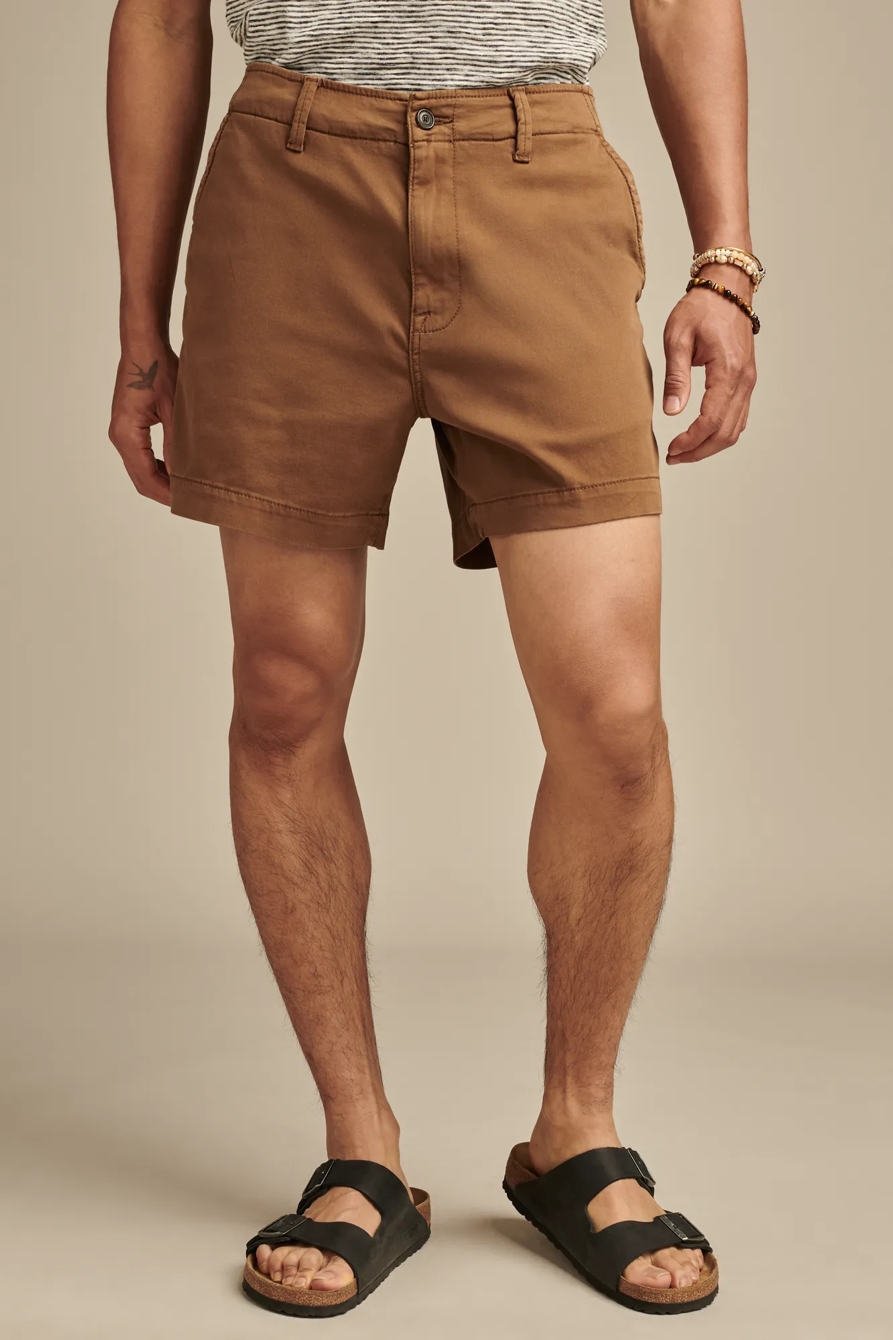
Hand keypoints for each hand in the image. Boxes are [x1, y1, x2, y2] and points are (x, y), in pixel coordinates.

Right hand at [108, 343, 178, 503]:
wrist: (143, 346)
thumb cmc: (158, 370)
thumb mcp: (174, 410)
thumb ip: (178, 444)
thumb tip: (185, 476)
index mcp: (127, 434)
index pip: (146, 478)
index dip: (167, 495)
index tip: (189, 503)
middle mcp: (119, 437)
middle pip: (140, 479)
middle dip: (164, 492)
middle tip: (192, 500)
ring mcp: (121, 432)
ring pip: (140, 470)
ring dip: (161, 481)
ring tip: (186, 489)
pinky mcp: (128, 426)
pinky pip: (140, 457)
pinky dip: (157, 468)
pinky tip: (177, 470)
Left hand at [662, 267, 756, 463]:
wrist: (727, 288)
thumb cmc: (700, 308)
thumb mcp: (677, 337)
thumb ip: (675, 377)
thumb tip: (671, 412)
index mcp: (727, 369)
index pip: (712, 419)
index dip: (691, 440)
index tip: (672, 449)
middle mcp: (743, 380)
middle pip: (726, 432)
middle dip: (699, 450)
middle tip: (674, 457)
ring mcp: (748, 381)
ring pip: (735, 429)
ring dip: (710, 446)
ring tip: (683, 451)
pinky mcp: (746, 381)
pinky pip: (738, 417)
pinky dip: (720, 433)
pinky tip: (700, 436)